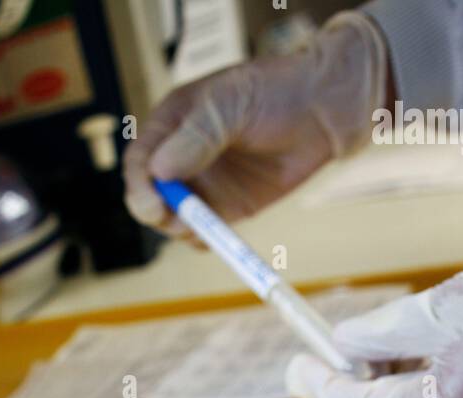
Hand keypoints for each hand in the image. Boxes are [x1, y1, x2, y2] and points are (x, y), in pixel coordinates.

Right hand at [123, 14, 388, 232]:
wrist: (322, 110)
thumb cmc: (275, 93)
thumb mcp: (231, 105)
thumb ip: (197, 137)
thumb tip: (160, 170)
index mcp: (173, 124)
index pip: (141, 160)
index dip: (140, 185)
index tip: (153, 205)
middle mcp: (181, 156)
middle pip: (151, 195)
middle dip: (158, 212)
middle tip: (179, 222)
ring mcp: (204, 184)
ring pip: (174, 218)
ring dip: (181, 229)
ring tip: (202, 226)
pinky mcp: (227, 206)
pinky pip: (204, 231)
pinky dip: (203, 240)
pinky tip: (215, 237)